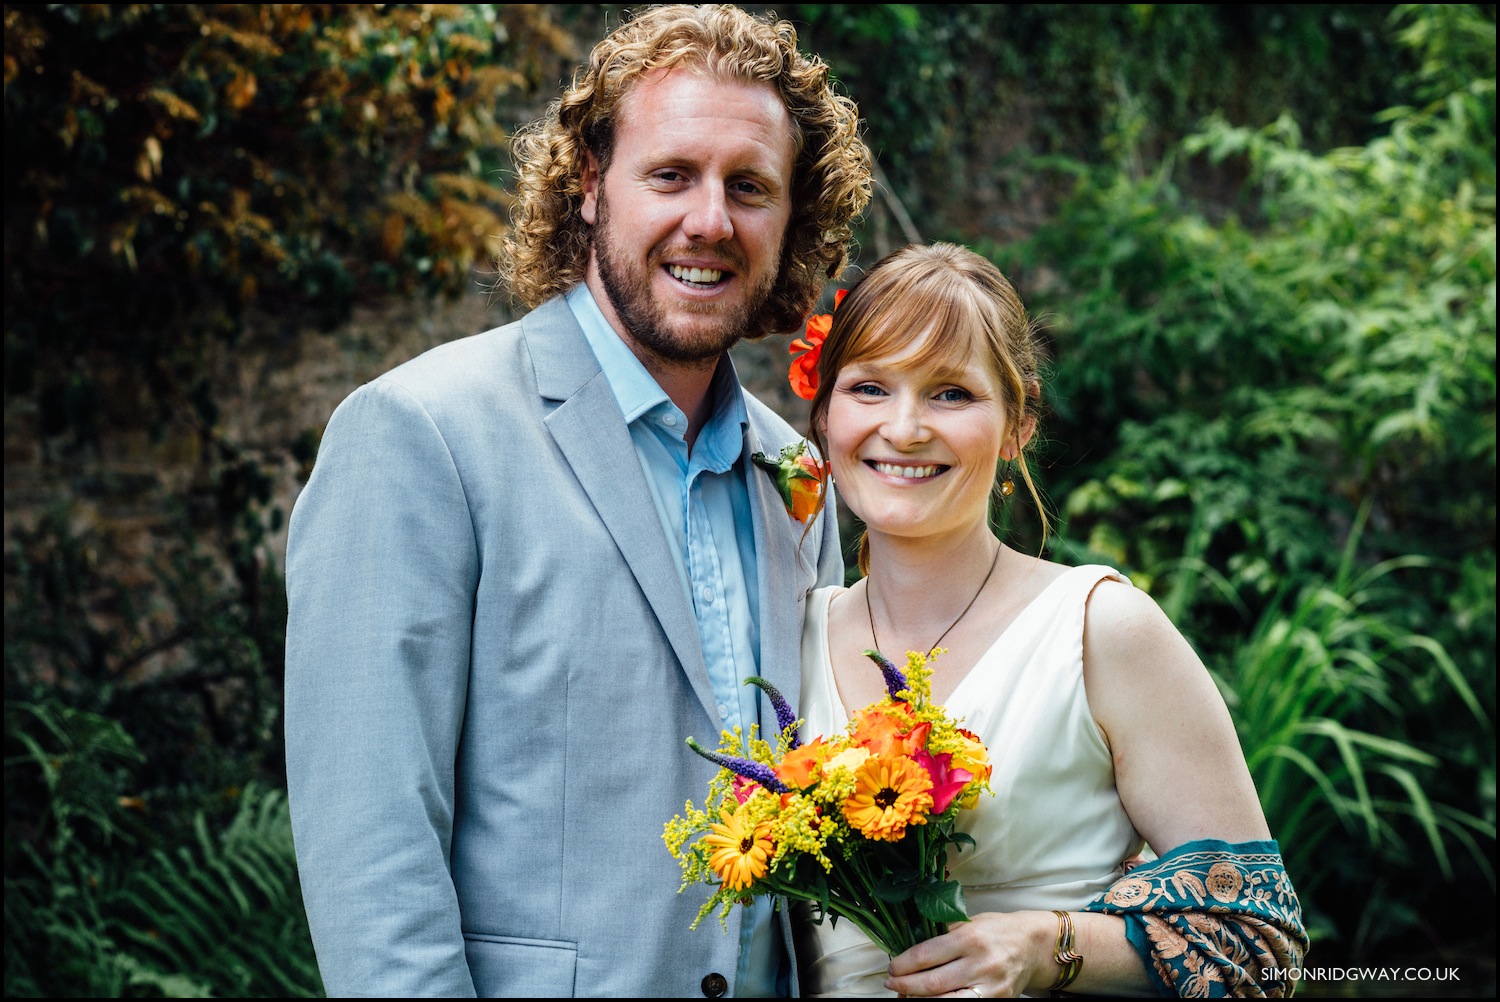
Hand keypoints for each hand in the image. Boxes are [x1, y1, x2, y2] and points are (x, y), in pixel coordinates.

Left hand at [883, 911, 1052, 998]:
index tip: (892, 967)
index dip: (903, 964)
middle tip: (892, 983)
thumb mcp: (969, 922)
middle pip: (933, 982)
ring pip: (947, 1001)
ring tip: (906, 996)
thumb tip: (908, 951)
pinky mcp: (998, 1001)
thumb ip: (942, 935)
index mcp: (970, 937)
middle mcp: (981, 962)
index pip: (926, 954)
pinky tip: (931, 1000)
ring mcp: (990, 986)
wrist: (1032, 945)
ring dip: (921, 1000)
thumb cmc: (996, 930)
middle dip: (906, 985)